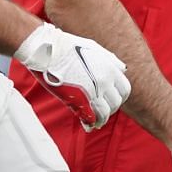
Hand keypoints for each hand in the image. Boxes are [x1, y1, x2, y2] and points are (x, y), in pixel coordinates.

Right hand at [13, 23, 129, 129]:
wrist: (46, 49)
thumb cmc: (66, 46)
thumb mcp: (93, 48)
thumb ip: (110, 60)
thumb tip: (123, 69)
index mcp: (110, 68)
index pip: (125, 90)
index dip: (119, 97)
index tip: (111, 100)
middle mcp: (105, 81)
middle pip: (116, 103)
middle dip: (110, 108)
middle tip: (102, 110)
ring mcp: (92, 91)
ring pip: (105, 112)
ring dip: (101, 118)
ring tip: (95, 121)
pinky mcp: (78, 99)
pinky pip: (91, 117)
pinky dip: (91, 122)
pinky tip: (87, 124)